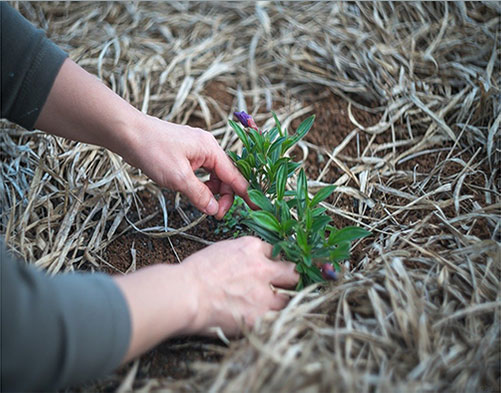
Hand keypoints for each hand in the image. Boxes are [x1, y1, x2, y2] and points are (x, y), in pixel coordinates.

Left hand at [35, 59, 248, 219]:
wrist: (128, 133)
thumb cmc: (152, 151)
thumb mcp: (178, 177)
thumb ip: (200, 195)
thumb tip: (214, 210)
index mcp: (211, 150)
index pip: (234, 175)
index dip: (244, 194)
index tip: (253, 208)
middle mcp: (208, 147)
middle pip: (225, 176)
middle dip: (223, 196)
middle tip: (215, 214)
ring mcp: (197, 149)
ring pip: (213, 175)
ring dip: (212, 191)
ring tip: (203, 205)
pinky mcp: (186, 153)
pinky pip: (202, 172)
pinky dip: (202, 184)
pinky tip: (195, 193)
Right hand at [182, 236, 298, 335]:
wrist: (184, 294)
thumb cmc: (194, 274)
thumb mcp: (221, 251)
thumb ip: (242, 255)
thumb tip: (249, 263)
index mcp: (252, 248)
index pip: (275, 252)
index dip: (273, 262)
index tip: (271, 269)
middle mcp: (263, 268)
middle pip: (292, 272)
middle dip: (289, 279)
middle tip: (282, 286)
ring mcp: (264, 293)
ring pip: (288, 298)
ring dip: (280, 302)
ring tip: (267, 307)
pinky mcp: (260, 316)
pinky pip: (275, 319)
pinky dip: (268, 320)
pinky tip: (259, 320)